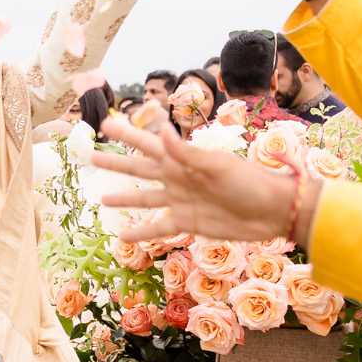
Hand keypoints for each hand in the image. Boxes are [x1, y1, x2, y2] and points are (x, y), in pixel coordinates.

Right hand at [91, 116, 305, 244]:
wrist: (271, 210)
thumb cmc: (249, 181)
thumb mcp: (218, 165)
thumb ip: (187, 153)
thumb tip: (161, 135)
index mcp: (183, 160)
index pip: (148, 144)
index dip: (127, 134)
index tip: (106, 124)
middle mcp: (177, 178)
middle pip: (139, 169)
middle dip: (115, 163)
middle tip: (90, 155)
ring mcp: (180, 201)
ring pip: (144, 198)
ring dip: (123, 197)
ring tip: (101, 199)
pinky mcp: (187, 223)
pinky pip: (158, 228)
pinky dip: (141, 233)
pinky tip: (123, 237)